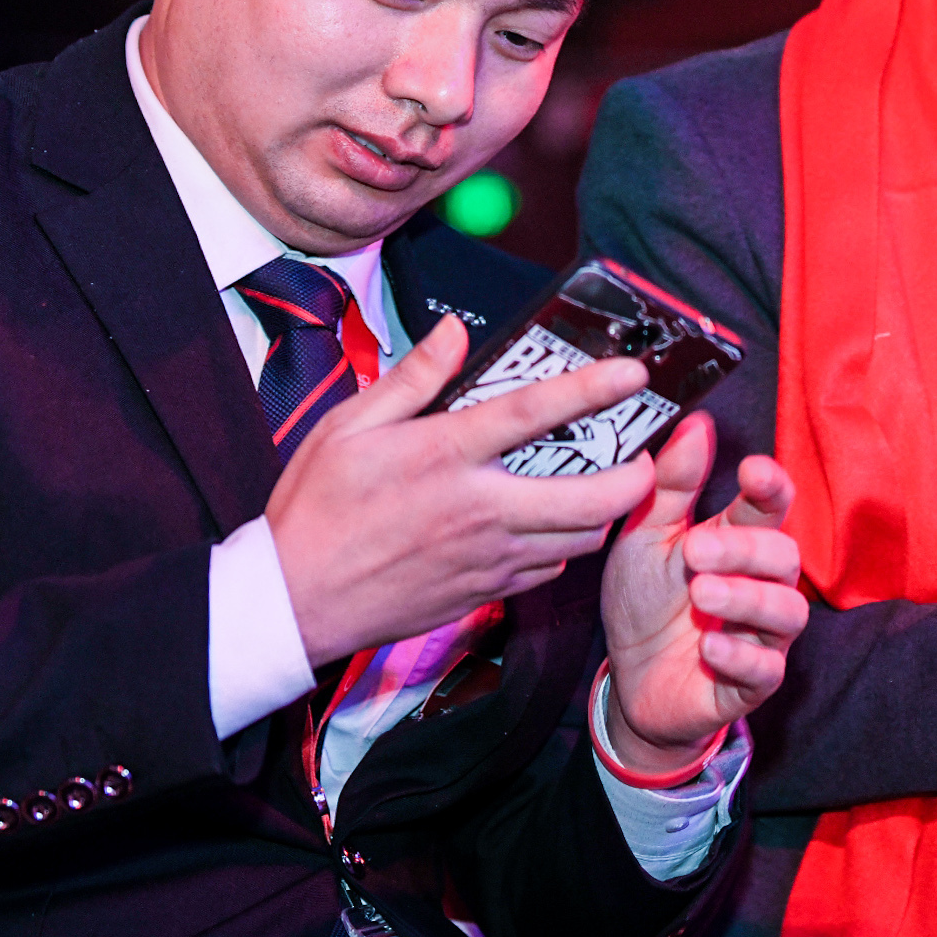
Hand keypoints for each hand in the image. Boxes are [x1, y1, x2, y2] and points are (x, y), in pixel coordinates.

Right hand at [266, 317, 659, 667]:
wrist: (294, 602)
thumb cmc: (316, 509)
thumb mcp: (348, 427)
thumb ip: (412, 378)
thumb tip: (455, 333)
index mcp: (445, 456)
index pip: (536, 414)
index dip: (593, 390)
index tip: (634, 373)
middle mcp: (479, 510)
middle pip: (589, 497)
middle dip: (635, 474)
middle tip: (642, 450)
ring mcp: (487, 559)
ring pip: (580, 539)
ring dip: (604, 510)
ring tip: (605, 481)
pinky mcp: (484, 594)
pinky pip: (548, 570)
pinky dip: (564, 546)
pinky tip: (551, 524)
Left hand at [600, 416, 808, 770]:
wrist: (628, 681)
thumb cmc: (645, 600)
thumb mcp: (646, 536)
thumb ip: (672, 485)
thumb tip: (697, 424)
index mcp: (738, 540)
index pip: (771, 506)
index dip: (771, 487)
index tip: (753, 471)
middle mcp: (759, 584)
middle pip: (783, 556)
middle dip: (744, 549)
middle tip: (695, 550)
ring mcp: (759, 635)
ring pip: (786, 611)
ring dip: (747, 598)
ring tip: (701, 591)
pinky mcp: (749, 684)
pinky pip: (765, 670)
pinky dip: (742, 655)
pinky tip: (710, 644)